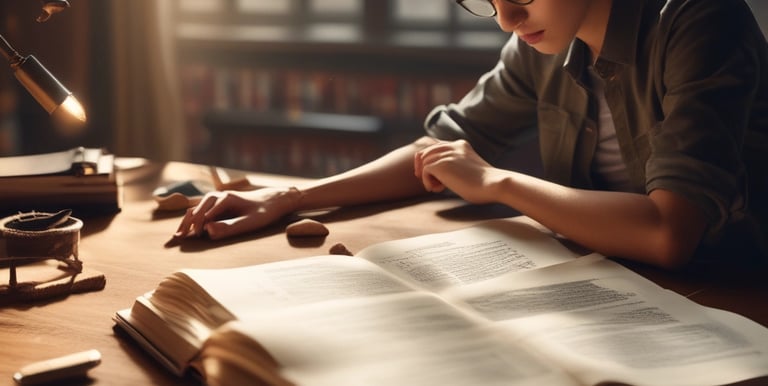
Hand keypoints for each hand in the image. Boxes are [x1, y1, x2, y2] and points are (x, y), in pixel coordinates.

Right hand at [173, 186, 302, 239]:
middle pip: (197, 209)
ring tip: (179, 234)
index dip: (197, 225)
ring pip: (198, 208)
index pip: (205, 212)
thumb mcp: (251, 222)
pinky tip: (190, 228)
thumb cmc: (265, 211)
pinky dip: (195, 218)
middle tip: (178, 237)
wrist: (275, 200)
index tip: (191, 238)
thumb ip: (230, 227)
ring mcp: (220, 199)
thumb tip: (209, 231)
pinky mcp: (221, 204)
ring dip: (188, 220)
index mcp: (226, 199)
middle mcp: (220, 196)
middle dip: (187, 223)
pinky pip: (204, 210)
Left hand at [413, 139, 499, 203]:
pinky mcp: (442, 164)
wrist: (493, 184)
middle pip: (425, 151)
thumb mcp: (469, 169)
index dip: (428, 159)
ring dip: (427, 177)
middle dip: (422, 167)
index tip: (426, 173)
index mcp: (461, 145)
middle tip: (428, 182)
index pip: (436, 146)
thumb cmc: (485, 184)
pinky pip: (424, 171)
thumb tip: (441, 176)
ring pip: (424, 162)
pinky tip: (438, 189)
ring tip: (438, 188)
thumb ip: (456, 166)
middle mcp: (453, 146)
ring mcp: (447, 154)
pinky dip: (427, 182)